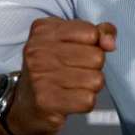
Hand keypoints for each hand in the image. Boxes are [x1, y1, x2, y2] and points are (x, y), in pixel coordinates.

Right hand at [7, 17, 115, 134]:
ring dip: (90, 86)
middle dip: (93, 68)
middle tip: (74, 72)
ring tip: (72, 86)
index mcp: (44, 30)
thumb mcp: (72, 40)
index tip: (80, 51)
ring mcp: (40, 76)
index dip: (94, 45)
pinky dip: (84, 102)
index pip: (91, 32)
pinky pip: (88, 100)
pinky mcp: (46, 101)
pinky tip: (70, 99)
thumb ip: (99, 32)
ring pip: (96, 80)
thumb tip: (110, 42)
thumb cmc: (53, 67)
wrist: (24, 104)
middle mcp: (38, 51)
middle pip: (97, 57)